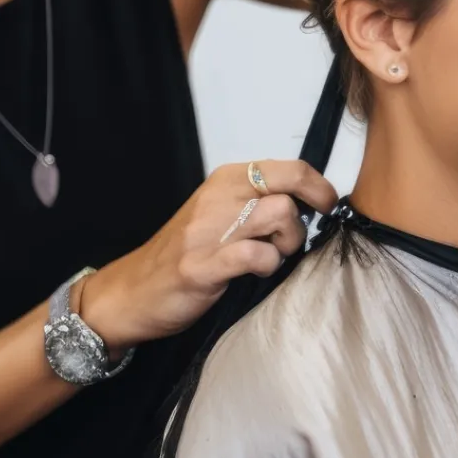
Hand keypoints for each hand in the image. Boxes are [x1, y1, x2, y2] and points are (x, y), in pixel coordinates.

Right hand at [80, 160, 336, 350]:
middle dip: (313, 206)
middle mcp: (219, 198)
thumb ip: (257, 202)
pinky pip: (255, 255)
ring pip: (280, 215)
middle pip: (289, 183)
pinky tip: (257, 273)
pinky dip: (267, 265)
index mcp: (225, 181)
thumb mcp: (220, 214)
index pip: (288, 166)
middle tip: (310, 229)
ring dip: (289, 241)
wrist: (131, 291)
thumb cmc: (184, 254)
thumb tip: (310, 202)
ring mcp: (209, 231)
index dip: (318, 185)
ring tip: (274, 257)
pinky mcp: (202, 266)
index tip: (326, 205)